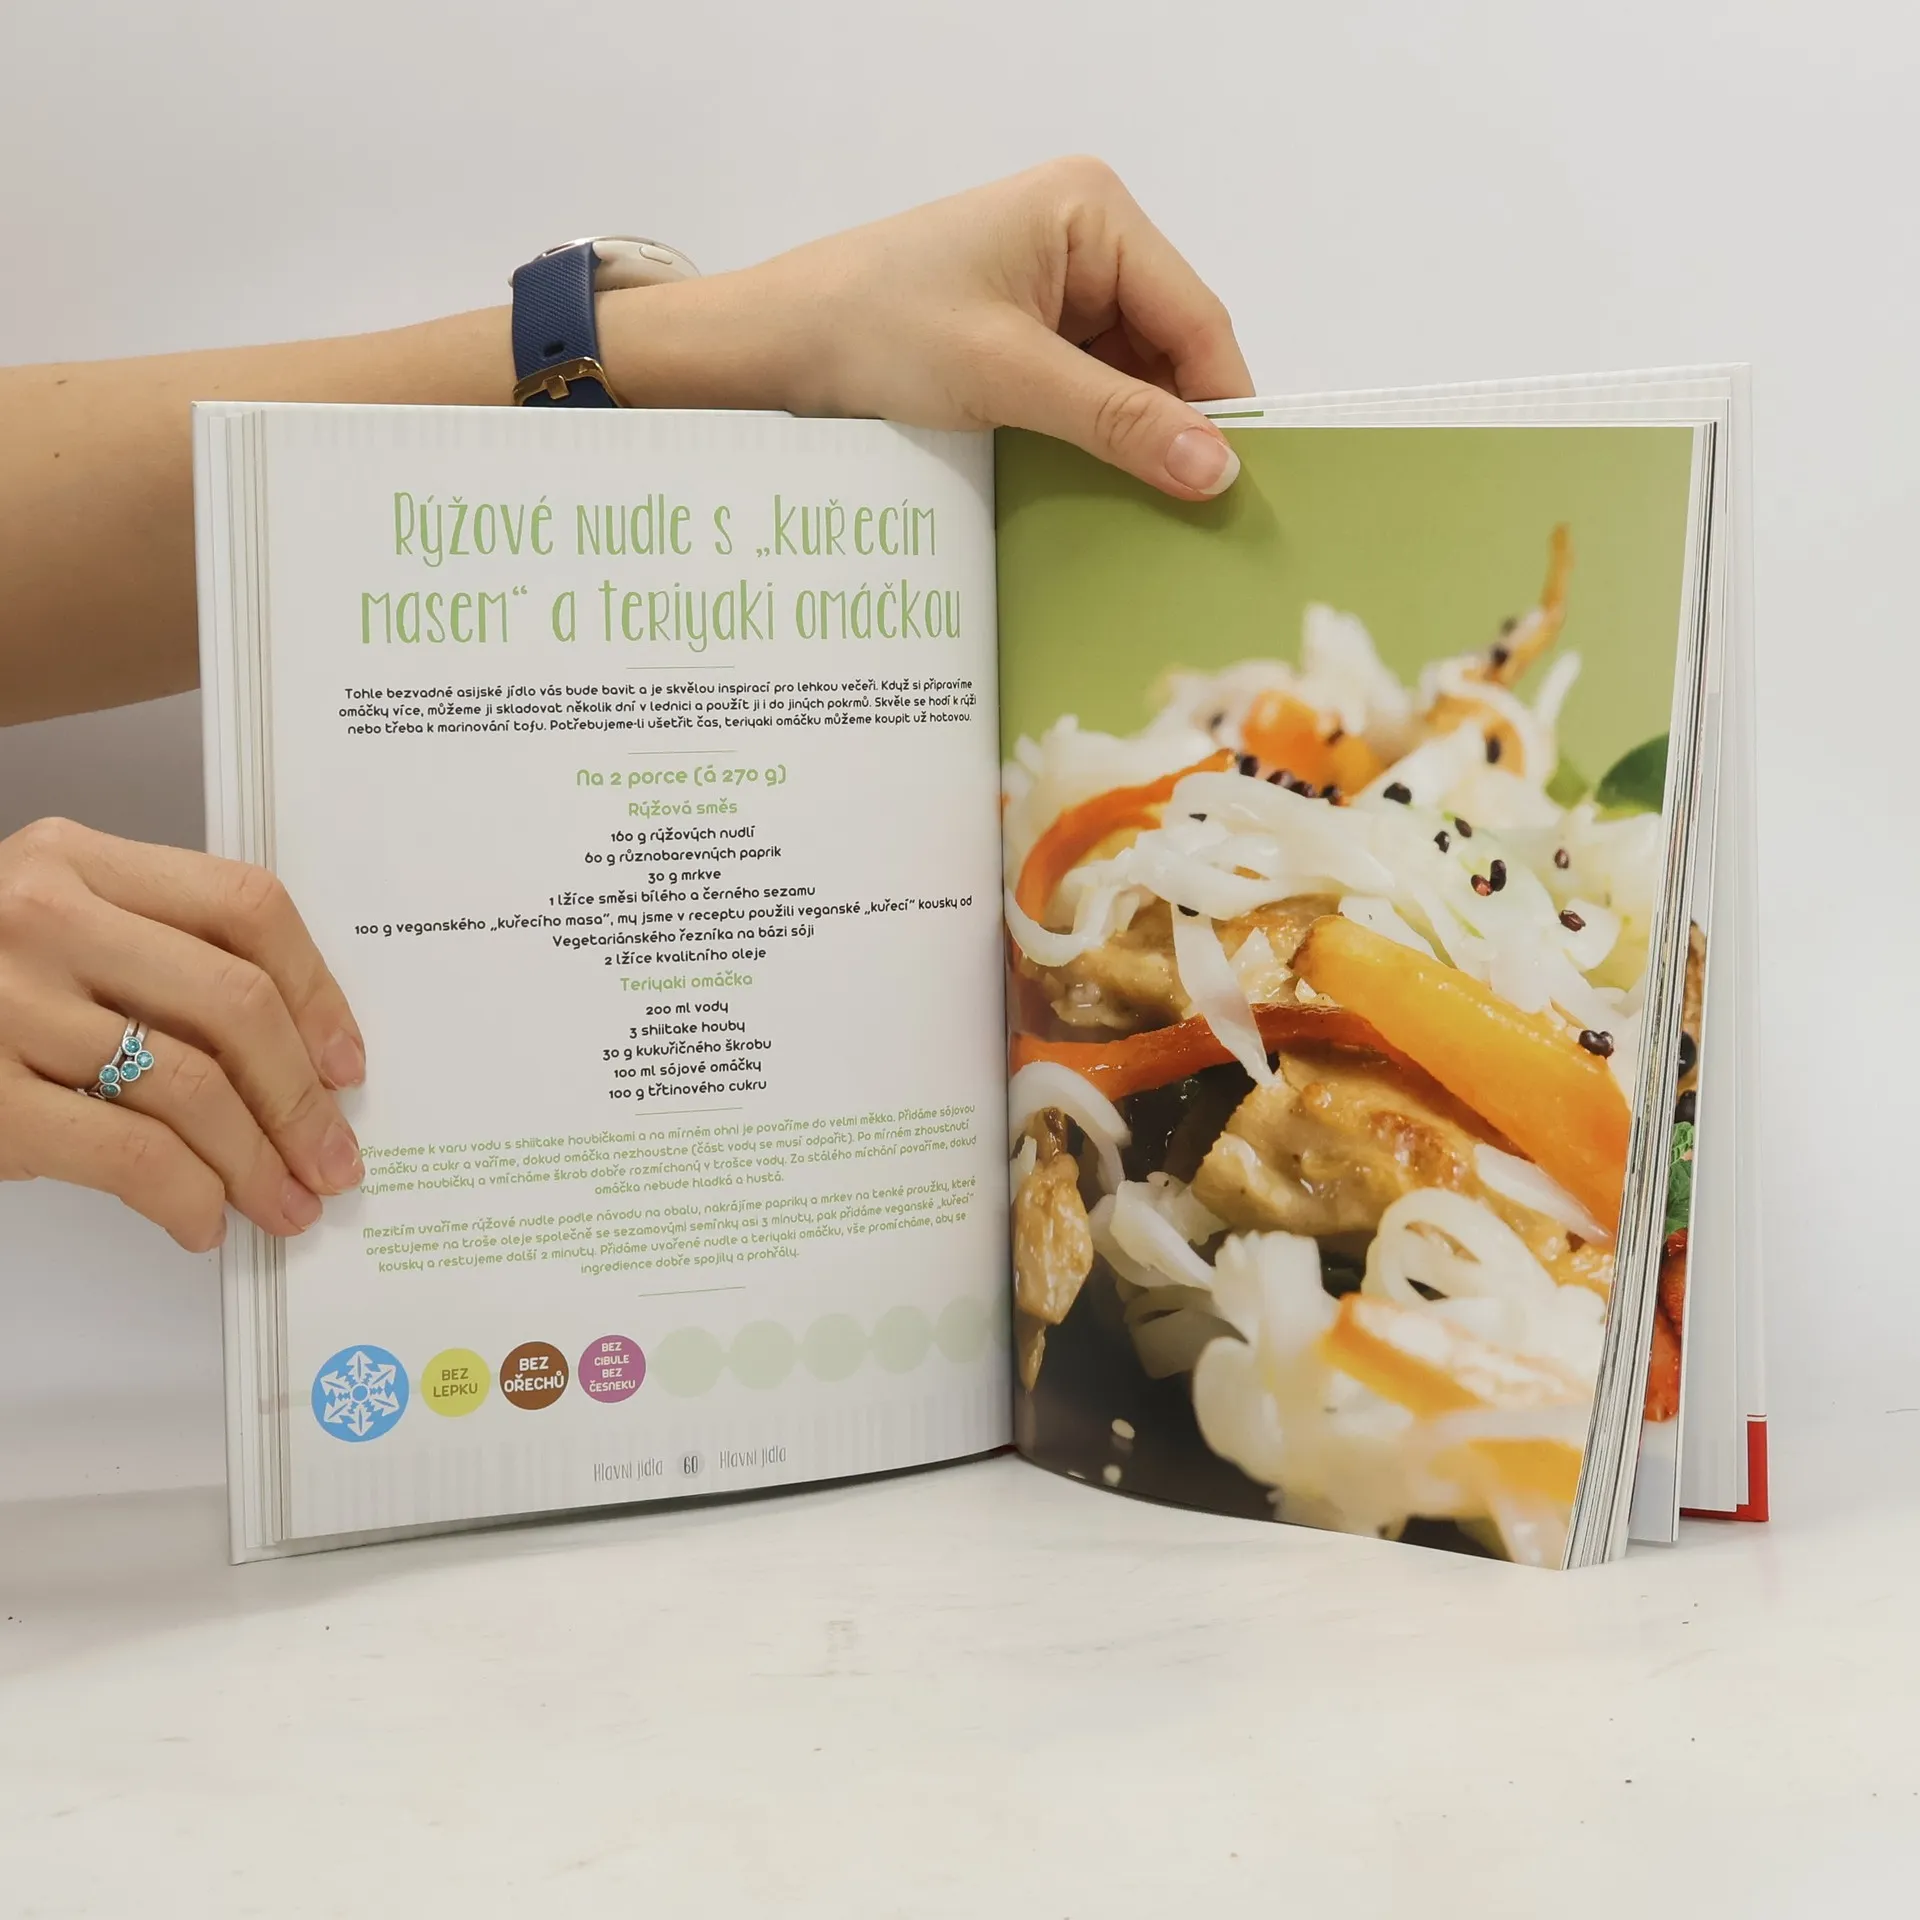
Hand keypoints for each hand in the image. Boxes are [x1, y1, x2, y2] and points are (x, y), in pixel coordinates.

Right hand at [0, 819, 365, 1249]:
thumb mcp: (48, 931)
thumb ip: (151, 957)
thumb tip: (293, 1057)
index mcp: (74, 861)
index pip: (244, 905)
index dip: (317, 991)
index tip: (346, 1061)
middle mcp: (41, 917)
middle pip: (234, 1001)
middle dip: (301, 1097)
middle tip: (332, 1156)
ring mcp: (4, 1005)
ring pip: (192, 1086)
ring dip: (258, 1161)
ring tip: (285, 1202)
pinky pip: (129, 1154)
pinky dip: (187, 1196)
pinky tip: (201, 1220)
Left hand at [608, 157, 1254, 500]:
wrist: (773, 344)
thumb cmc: (873, 330)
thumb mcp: (1006, 377)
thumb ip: (1117, 420)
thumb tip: (1216, 471)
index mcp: (1093, 211)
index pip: (1196, 318)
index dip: (1223, 405)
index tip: (1240, 489)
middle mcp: (1087, 237)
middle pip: (1171, 349)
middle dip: (1178, 427)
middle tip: (1197, 518)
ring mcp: (1056, 286)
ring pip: (1134, 378)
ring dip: (1136, 440)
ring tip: (1148, 514)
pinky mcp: (1026, 332)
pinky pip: (1089, 390)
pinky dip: (1096, 437)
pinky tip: (1098, 488)